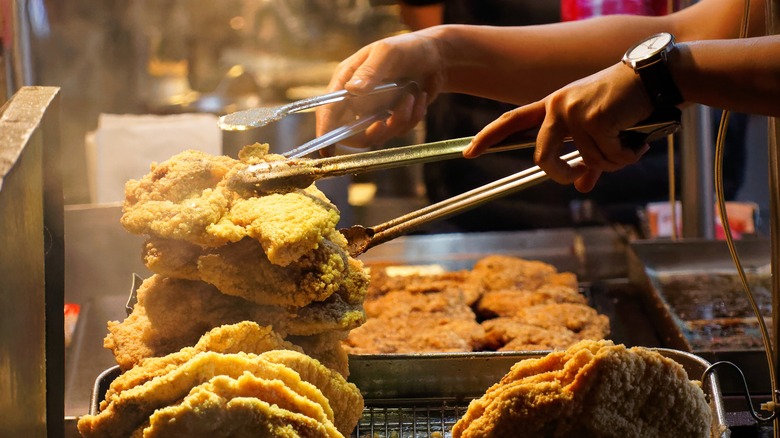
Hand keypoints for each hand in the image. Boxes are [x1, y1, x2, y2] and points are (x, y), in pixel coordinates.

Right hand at [315, 31, 445, 153]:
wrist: (437, 56)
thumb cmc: (408, 47)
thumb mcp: (387, 53)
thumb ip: (370, 71)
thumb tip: (352, 90)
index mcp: (347, 80)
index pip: (328, 110)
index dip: (325, 131)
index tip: (327, 152)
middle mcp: (357, 99)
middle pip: (351, 132)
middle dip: (371, 132)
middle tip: (385, 122)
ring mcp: (375, 111)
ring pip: (379, 134)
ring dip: (399, 119)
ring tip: (412, 95)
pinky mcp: (393, 118)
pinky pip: (399, 130)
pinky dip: (413, 117)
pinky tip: (420, 96)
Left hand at [465, 63, 654, 191]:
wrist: (656, 78)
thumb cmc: (627, 103)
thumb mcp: (601, 129)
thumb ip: (588, 160)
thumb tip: (582, 188)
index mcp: (552, 106)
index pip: (512, 121)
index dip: (488, 137)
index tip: (468, 152)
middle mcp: (557, 107)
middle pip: (540, 157)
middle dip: (560, 174)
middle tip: (577, 176)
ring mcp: (574, 112)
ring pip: (586, 162)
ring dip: (613, 161)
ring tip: (629, 143)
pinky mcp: (595, 119)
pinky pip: (608, 157)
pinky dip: (627, 155)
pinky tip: (637, 139)